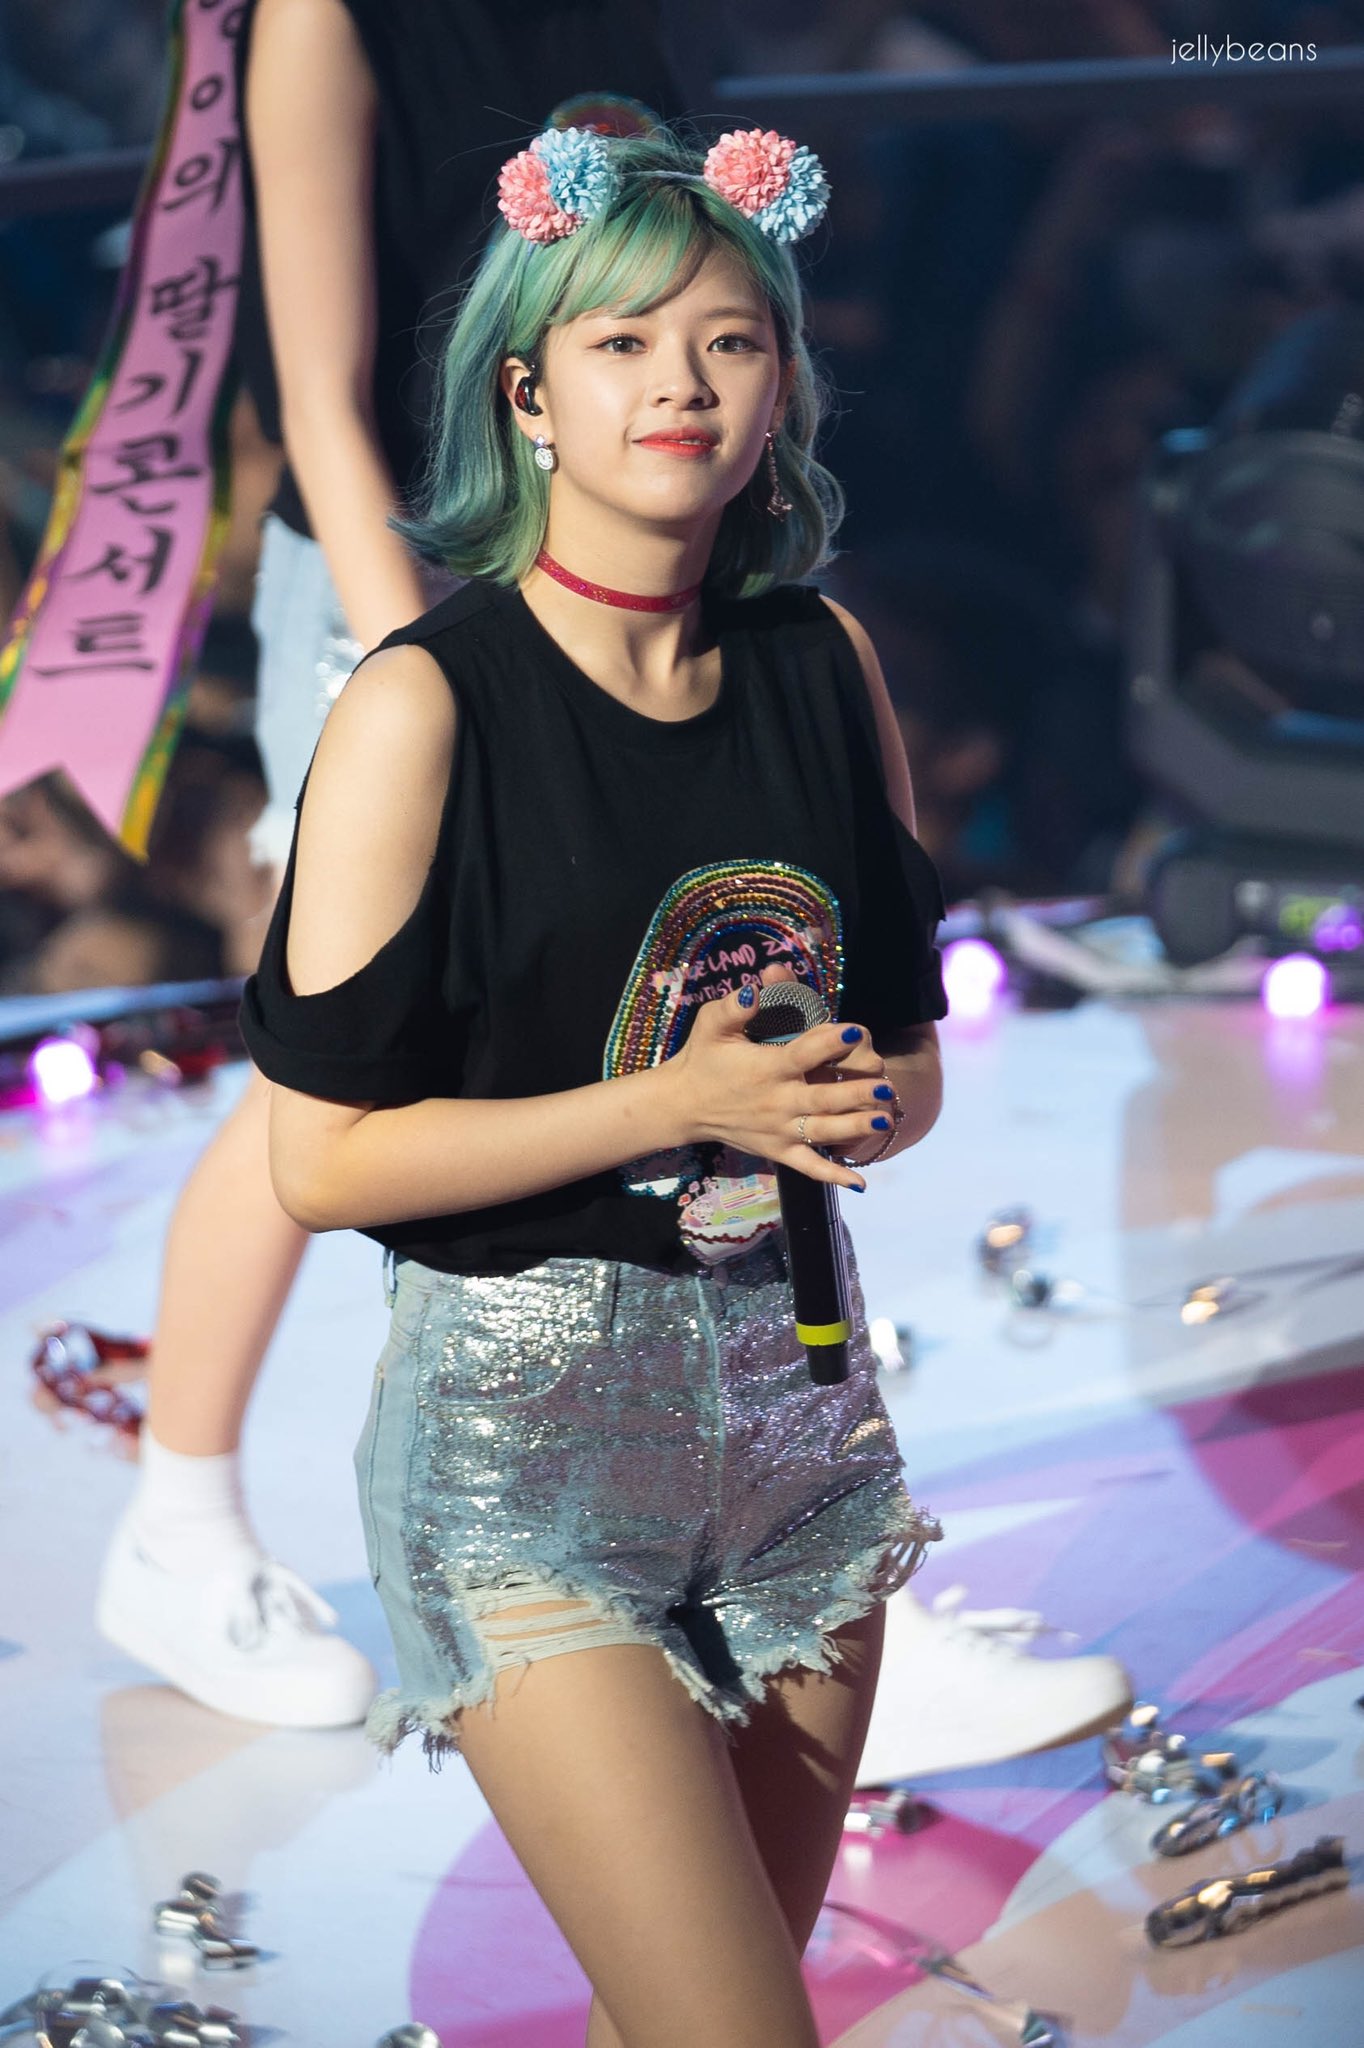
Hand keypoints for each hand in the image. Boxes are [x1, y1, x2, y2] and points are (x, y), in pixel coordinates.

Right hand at [663, 980, 893, 1189]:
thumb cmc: (703, 1059)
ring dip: (856, 1128)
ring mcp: (779, 1131)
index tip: (854, 1032)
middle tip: (886, 1086)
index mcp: (766, 1068)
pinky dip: (833, 1176)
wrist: (683, 1105)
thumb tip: (756, 986)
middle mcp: (777, 1101)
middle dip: (857, 1092)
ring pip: (824, 1132)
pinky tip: (860, 1183)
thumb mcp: (711, 1025)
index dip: (830, 1041)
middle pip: (824, 1098)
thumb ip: (734, 1006)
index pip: (804, 1053)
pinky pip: (809, 1167)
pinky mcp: (777, 1151)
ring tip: (885, 1120)